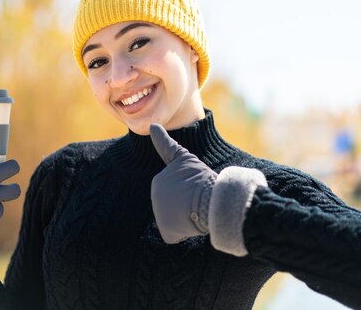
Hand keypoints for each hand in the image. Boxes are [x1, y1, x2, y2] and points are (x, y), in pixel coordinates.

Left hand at [149, 123, 216, 243]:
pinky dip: (184, 233)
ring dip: (186, 218)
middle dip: (185, 204)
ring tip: (197, 210)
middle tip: (197, 198)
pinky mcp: (165, 230)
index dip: (186, 189)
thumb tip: (151, 126)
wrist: (209, 197)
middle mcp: (155, 197)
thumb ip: (165, 144)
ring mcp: (159, 213)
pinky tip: (192, 224)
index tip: (191, 187)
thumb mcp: (183, 157)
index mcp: (158, 181)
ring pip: (175, 219)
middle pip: (173, 205)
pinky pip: (174, 235)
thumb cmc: (200, 177)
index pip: (172, 190)